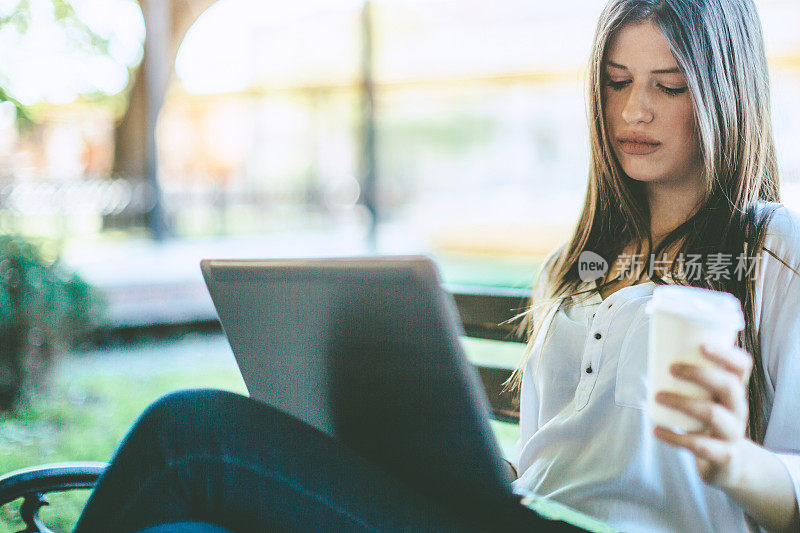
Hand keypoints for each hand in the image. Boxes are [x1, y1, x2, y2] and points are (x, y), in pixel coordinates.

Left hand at [652, 343, 753, 489]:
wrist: (729, 463)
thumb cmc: (709, 419)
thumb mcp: (707, 398)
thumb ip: (691, 378)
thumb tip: (655, 347)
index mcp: (735, 389)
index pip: (742, 366)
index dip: (726, 354)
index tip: (702, 345)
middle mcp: (739, 408)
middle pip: (729, 385)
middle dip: (699, 374)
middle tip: (671, 368)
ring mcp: (733, 433)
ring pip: (713, 414)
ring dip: (682, 402)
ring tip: (657, 396)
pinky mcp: (724, 455)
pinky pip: (699, 445)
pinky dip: (674, 437)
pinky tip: (656, 430)